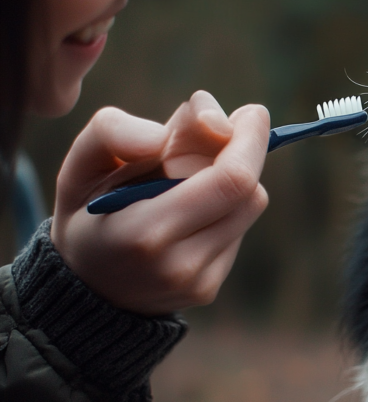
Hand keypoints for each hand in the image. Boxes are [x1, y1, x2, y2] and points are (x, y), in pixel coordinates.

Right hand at [51, 91, 269, 315]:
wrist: (82, 286)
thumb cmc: (87, 211)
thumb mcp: (84, 164)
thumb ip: (117, 132)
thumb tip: (182, 125)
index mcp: (145, 231)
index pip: (229, 180)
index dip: (250, 141)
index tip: (251, 112)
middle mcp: (179, 264)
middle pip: (249, 192)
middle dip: (249, 150)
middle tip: (233, 126)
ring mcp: (198, 282)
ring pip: (249, 208)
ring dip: (236, 178)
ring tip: (194, 174)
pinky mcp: (209, 288)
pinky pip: (237, 231)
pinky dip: (224, 207)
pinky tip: (192, 209)